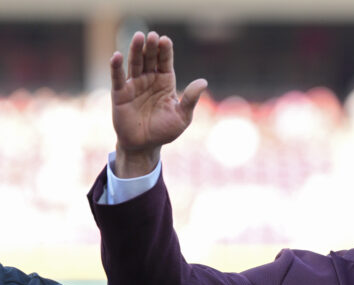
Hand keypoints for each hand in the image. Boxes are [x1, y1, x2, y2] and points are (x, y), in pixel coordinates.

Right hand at [110, 31, 207, 177]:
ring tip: (138, 37)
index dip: (165, 51)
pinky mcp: (120, 93)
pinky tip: (117, 56)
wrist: (144, 146)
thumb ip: (191, 99)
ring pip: (134, 63)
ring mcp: (134, 85)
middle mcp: (149, 79)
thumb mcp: (182, 116)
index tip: (165, 40)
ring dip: (135, 50)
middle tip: (152, 36)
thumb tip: (203, 82)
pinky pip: (118, 78)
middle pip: (150, 59)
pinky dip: (116, 67)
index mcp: (165, 82)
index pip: (165, 62)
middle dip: (151, 47)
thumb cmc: (165, 131)